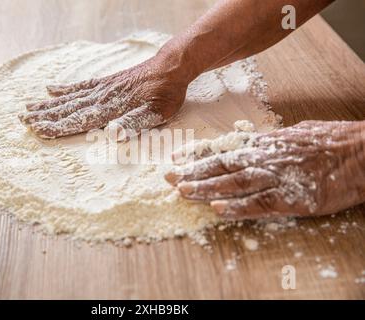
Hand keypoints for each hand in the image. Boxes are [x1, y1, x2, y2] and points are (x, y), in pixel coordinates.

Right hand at [19, 55, 188, 140]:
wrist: (171, 66)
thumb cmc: (166, 94)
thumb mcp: (157, 113)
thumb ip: (134, 123)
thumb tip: (113, 133)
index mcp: (112, 108)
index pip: (80, 120)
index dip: (59, 126)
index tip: (39, 130)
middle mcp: (103, 97)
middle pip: (69, 109)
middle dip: (46, 116)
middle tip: (23, 120)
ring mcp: (103, 88)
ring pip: (70, 97)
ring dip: (49, 104)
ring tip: (29, 107)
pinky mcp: (107, 81)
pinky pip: (81, 85)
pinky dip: (65, 88)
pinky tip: (51, 89)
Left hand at [165, 121, 364, 219]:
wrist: (363, 153)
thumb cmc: (333, 141)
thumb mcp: (297, 133)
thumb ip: (272, 141)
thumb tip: (254, 142)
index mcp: (267, 143)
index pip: (225, 149)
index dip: (198, 154)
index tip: (177, 158)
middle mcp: (266, 158)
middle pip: (222, 165)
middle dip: (193, 172)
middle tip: (168, 178)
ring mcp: (278, 177)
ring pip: (235, 183)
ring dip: (206, 188)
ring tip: (183, 192)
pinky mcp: (293, 197)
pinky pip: (260, 203)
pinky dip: (238, 206)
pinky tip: (218, 209)